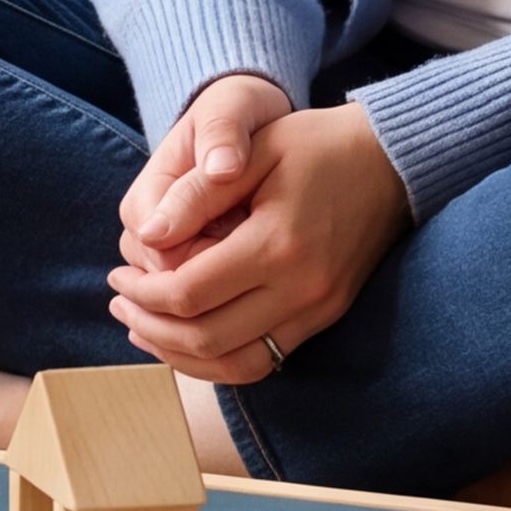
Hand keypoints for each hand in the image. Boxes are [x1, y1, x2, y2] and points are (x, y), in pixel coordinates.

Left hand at [110, 76, 406, 383]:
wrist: (392, 160)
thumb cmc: (316, 145)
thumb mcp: (253, 150)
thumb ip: (196, 194)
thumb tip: (145, 238)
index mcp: (278, 244)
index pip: (190, 293)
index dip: (143, 292)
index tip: (117, 275)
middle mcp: (302, 290)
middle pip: (208, 339)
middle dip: (152, 327)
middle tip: (121, 303)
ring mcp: (318, 311)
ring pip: (237, 365)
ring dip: (182, 355)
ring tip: (144, 329)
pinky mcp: (325, 317)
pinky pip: (265, 360)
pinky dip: (220, 359)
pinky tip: (189, 338)